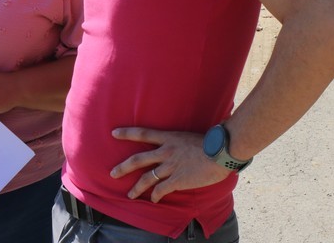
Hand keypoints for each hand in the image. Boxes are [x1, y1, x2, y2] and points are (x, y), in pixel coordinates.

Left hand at [109, 127, 232, 202]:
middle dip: (123, 167)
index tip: (113, 133)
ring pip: (147, 178)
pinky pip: (161, 190)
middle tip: (112, 174)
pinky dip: (156, 196)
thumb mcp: (191, 135)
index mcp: (169, 137)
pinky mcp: (178, 180)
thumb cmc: (212, 142)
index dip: (127, 133)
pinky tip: (153, 200)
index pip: (142, 133)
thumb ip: (181, 141)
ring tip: (130, 195)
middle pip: (138, 159)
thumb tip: (182, 144)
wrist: (221, 152)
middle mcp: (166, 151)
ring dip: (137, 188)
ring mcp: (170, 166)